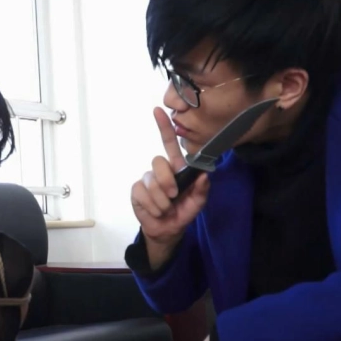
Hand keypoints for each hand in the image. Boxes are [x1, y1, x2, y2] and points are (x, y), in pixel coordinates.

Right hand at [131, 107, 209, 246]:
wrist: (167, 231)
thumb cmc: (183, 212)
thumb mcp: (197, 203)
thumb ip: (202, 190)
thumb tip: (204, 176)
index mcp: (176, 168)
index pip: (169, 143)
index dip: (163, 126)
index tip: (158, 110)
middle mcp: (160, 170)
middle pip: (159, 162)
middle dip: (166, 182)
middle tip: (173, 197)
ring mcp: (147, 180)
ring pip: (151, 182)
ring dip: (161, 201)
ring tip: (165, 209)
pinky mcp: (137, 191)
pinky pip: (142, 193)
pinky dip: (152, 206)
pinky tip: (155, 211)